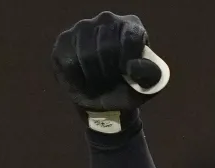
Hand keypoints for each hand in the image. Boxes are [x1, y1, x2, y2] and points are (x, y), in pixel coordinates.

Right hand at [51, 11, 168, 133]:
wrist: (104, 100)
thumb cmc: (129, 89)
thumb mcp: (148, 86)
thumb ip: (151, 75)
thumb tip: (133, 67)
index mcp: (132, 26)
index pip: (131, 39)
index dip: (128, 63)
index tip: (127, 76)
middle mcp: (107, 19)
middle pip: (107, 48)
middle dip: (110, 74)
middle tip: (110, 82)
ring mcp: (83, 27)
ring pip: (87, 55)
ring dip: (94, 78)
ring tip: (99, 82)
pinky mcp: (64, 40)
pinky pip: (70, 62)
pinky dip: (78, 80)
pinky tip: (84, 80)